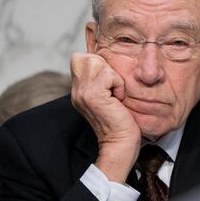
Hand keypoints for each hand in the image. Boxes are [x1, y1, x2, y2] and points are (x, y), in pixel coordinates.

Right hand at [70, 52, 139, 182]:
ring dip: (112, 76)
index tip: (110, 85)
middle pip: (85, 57)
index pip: (80, 58)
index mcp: (79, 90)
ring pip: (96, 62)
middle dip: (105, 68)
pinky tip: (119, 99)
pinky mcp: (93, 96)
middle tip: (113, 89)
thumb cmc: (122, 123)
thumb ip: (103, 82)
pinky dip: (118, 84)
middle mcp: (77, 91)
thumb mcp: (109, 98)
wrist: (121, 144)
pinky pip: (108, 74)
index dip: (99, 65)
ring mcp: (82, 93)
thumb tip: (109, 64)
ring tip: (116, 94)